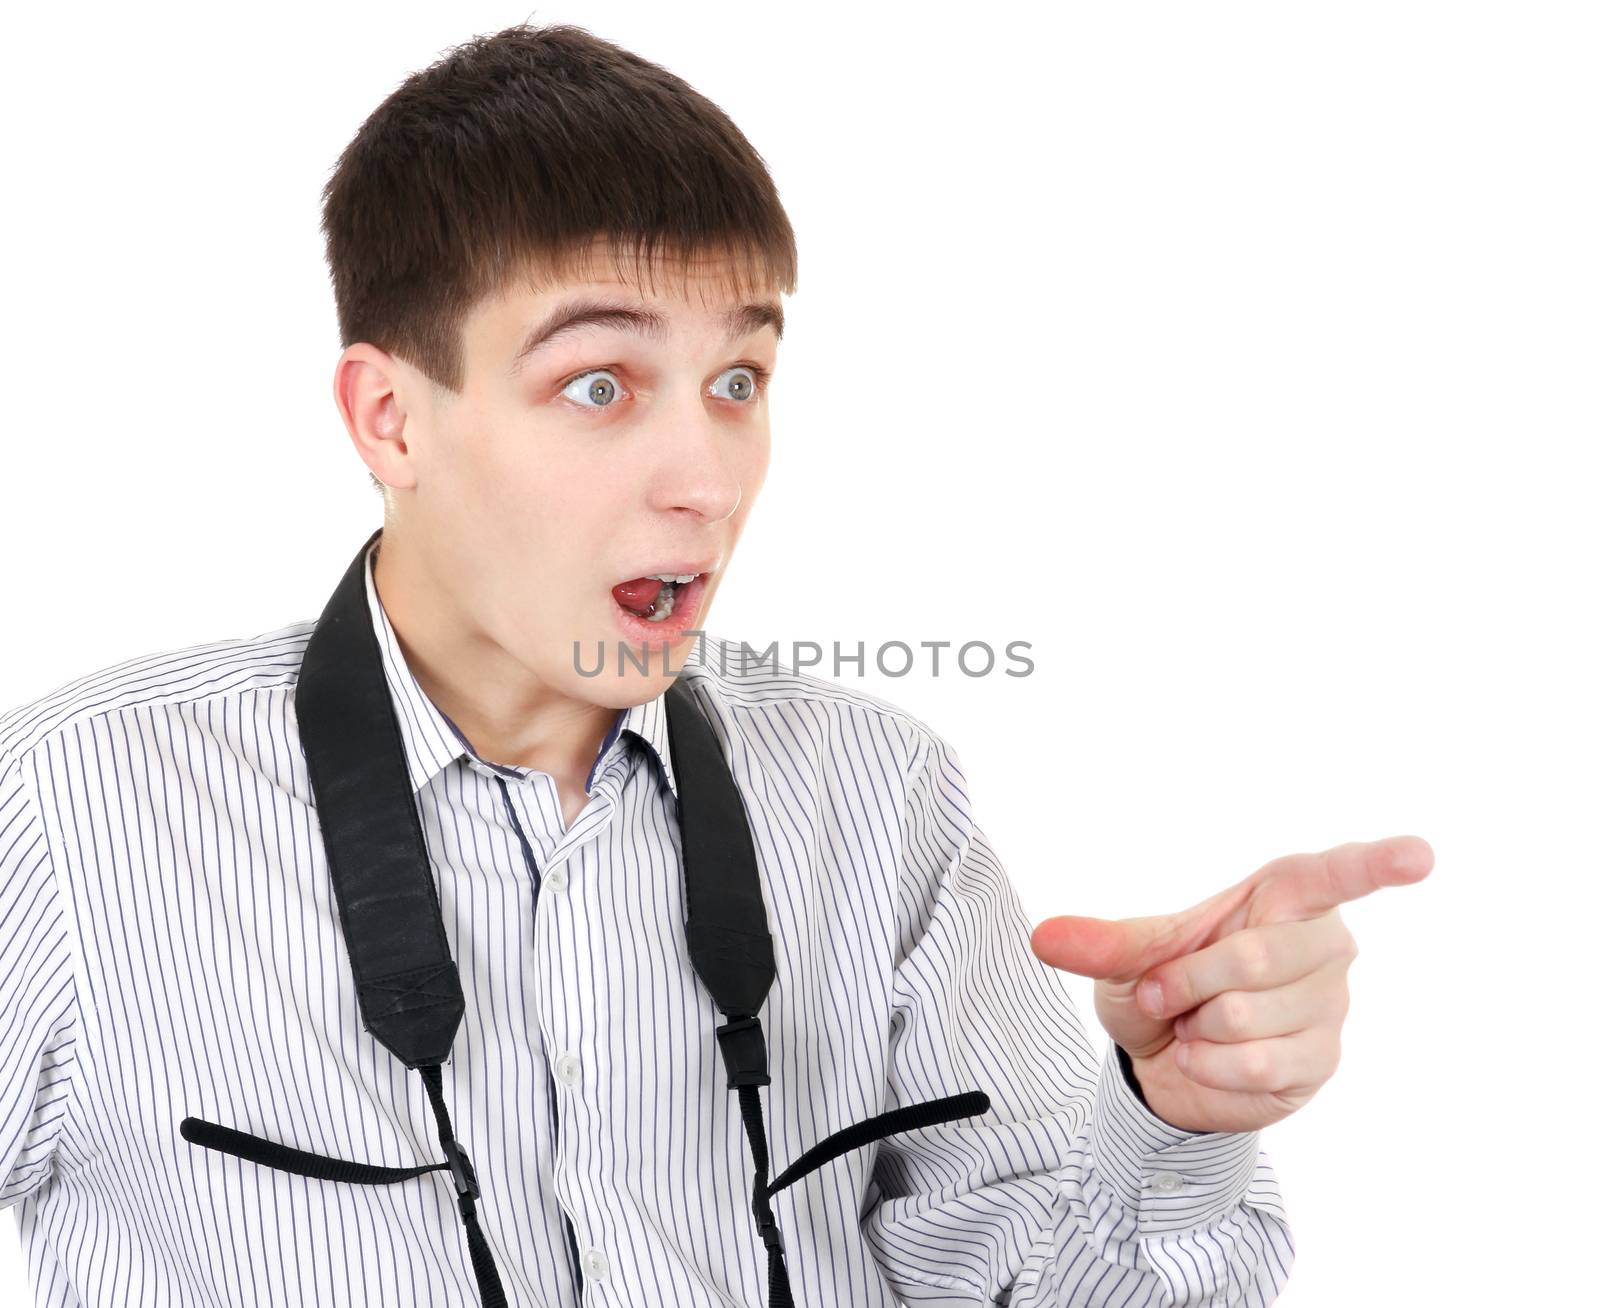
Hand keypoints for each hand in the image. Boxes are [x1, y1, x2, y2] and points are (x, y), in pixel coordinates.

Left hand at [1029, 836, 1432, 1133]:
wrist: (1164, 1062)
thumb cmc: (1162, 985)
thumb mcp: (1128, 958)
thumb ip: (1102, 942)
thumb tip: (1044, 938)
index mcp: (1281, 896)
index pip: (1337, 873)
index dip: (1379, 863)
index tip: (1421, 855)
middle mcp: (1321, 944)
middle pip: (1256, 958)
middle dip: (1187, 982)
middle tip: (1167, 993)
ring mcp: (1329, 1004)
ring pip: (1251, 1016)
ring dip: (1198, 1027)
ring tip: (1197, 1024)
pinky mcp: (1321, 1061)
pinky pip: (1256, 1064)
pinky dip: (1211, 1065)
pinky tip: (1210, 1058)